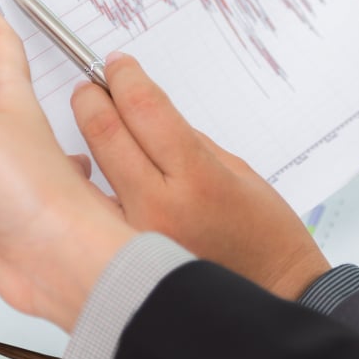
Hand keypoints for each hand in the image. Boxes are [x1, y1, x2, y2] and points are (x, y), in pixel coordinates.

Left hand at [71, 55, 330, 300]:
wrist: (272, 294)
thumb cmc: (264, 234)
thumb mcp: (235, 170)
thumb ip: (186, 142)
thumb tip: (146, 114)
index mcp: (197, 176)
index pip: (144, 108)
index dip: (125, 77)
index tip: (117, 64)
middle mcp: (159, 205)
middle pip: (106, 133)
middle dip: (93, 98)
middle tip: (92, 85)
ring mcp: (134, 234)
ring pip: (91, 168)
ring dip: (86, 136)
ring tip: (91, 118)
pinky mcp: (123, 256)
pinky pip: (95, 206)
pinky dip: (88, 180)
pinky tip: (90, 168)